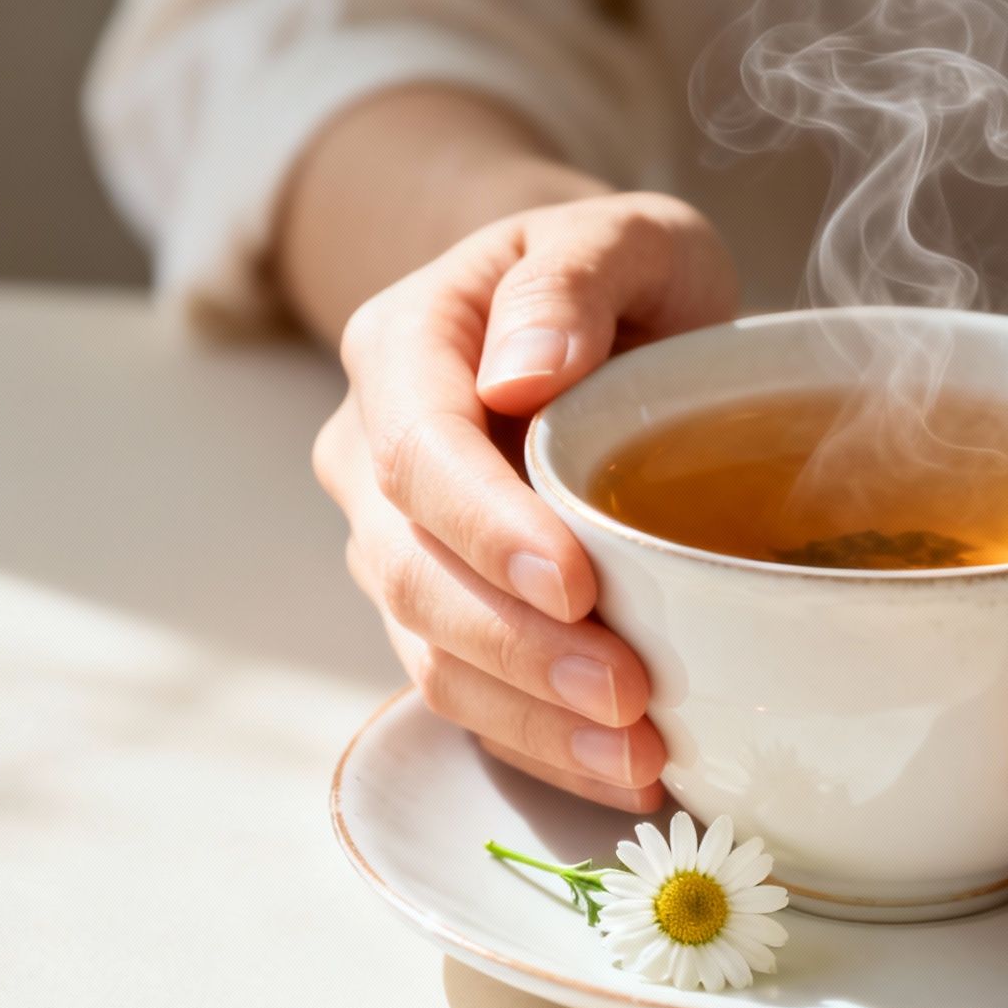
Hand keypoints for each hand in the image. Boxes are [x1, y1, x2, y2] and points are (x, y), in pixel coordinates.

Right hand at [314, 192, 737, 811]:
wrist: (581, 318)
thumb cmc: (609, 275)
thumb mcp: (616, 234)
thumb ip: (569, 278)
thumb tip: (521, 373)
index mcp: (402, 348)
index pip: (419, 452)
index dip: (488, 529)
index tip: (575, 583)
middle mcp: (372, 456)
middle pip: (412, 572)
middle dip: (519, 648)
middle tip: (627, 697)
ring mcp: (397, 543)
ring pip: (431, 651)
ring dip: (530, 718)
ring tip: (635, 760)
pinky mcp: (441, 612)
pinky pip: (468, 693)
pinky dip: (538, 743)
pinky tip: (618, 774)